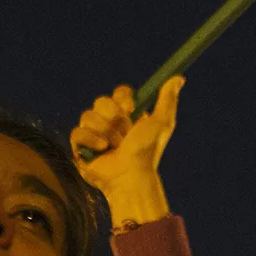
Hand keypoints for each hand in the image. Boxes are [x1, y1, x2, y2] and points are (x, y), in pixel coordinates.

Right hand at [71, 79, 182, 227]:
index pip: (119, 93)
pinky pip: (77, 132)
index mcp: (128, 115)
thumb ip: (167, 100)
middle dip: (114, 117)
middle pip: (101, 101)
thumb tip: (179, 78)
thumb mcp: (161, 124)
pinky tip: (102, 151)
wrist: (131, 177)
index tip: (131, 108)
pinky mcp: (80, 147)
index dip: (122, 98)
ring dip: (105, 131)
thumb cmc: (147, 152)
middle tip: (124, 133)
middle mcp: (110, 122)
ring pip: (87, 115)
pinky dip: (91, 140)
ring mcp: (94, 134)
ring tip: (114, 146)